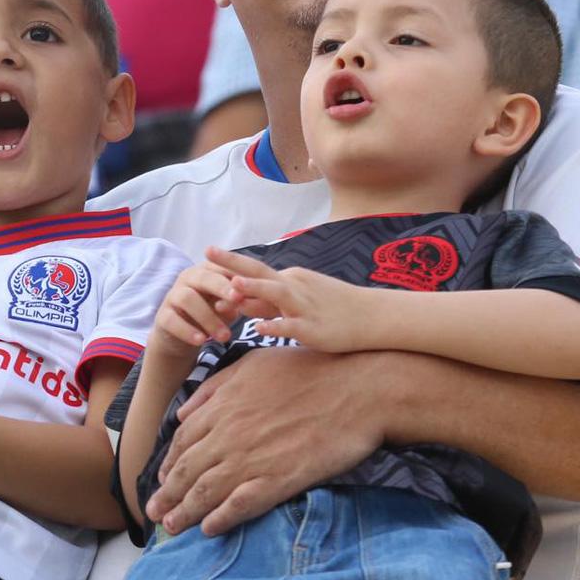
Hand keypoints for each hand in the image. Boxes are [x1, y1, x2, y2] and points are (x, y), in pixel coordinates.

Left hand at [144, 346, 381, 535]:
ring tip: (172, 525)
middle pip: (187, 469)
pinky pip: (240, 505)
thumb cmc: (309, 369)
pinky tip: (210, 529)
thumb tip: (184, 411)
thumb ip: (215, 387)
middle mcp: (230, 432)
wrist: (355, 388)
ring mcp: (252, 457)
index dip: (170, 461)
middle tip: (154, 512)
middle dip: (166, 493)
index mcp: (224, 404)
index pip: (184, 439)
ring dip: (185, 512)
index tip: (164, 477)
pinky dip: (221, 519)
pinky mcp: (277, 479)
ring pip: (206, 491)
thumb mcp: (254, 363)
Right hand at [149, 259, 241, 360]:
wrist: (182, 337)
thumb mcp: (226, 307)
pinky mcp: (162, 316)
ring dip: (208, 317)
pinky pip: (172, 320)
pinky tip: (201, 341)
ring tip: (225, 336)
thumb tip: (246, 299)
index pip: (222, 265)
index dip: (236, 273)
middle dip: (222, 287)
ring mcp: (173, 295)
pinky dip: (187, 331)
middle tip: (238, 300)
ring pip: (188, 298)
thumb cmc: (211, 314)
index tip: (253, 284)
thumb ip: (235, 301)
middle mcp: (187, 278)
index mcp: (206, 270)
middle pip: (204, 276)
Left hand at [207, 247, 367, 352]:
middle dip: (232, 262)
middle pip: (259, 271)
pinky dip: (275, 325)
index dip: (229, 268)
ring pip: (276, 294)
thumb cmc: (337, 307)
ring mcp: (304, 306)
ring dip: (254, 289)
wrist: (374, 315)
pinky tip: (259, 329)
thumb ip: (271, 302)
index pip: (254, 272)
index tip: (205, 259)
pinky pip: (291, 326)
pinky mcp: (313, 328)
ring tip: (231, 287)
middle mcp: (295, 287)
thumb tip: (242, 303)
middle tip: (207, 251)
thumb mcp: (302, 298)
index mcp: (290, 279)